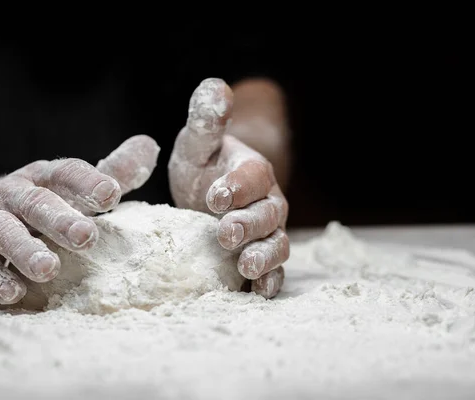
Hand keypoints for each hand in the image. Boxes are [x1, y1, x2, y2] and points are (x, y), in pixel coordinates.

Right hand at [0, 135, 159, 303]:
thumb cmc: (37, 203)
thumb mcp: (71, 186)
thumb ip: (112, 171)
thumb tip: (150, 146)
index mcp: (44, 177)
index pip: (66, 173)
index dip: (88, 182)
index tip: (113, 193)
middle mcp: (13, 194)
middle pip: (36, 202)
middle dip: (61, 219)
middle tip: (87, 236)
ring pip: (3, 231)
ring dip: (25, 250)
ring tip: (48, 269)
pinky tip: (12, 293)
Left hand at [168, 78, 288, 298]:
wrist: (209, 193)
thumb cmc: (203, 166)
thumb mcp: (198, 142)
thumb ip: (207, 119)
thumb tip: (215, 86)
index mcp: (251, 171)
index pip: (251, 176)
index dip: (237, 186)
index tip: (214, 196)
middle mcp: (267, 201)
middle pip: (267, 213)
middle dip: (248, 224)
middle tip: (224, 233)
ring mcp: (267, 230)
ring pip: (276, 243)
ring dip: (263, 256)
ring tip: (244, 266)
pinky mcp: (261, 254)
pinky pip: (273, 269)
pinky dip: (269, 280)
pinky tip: (258, 293)